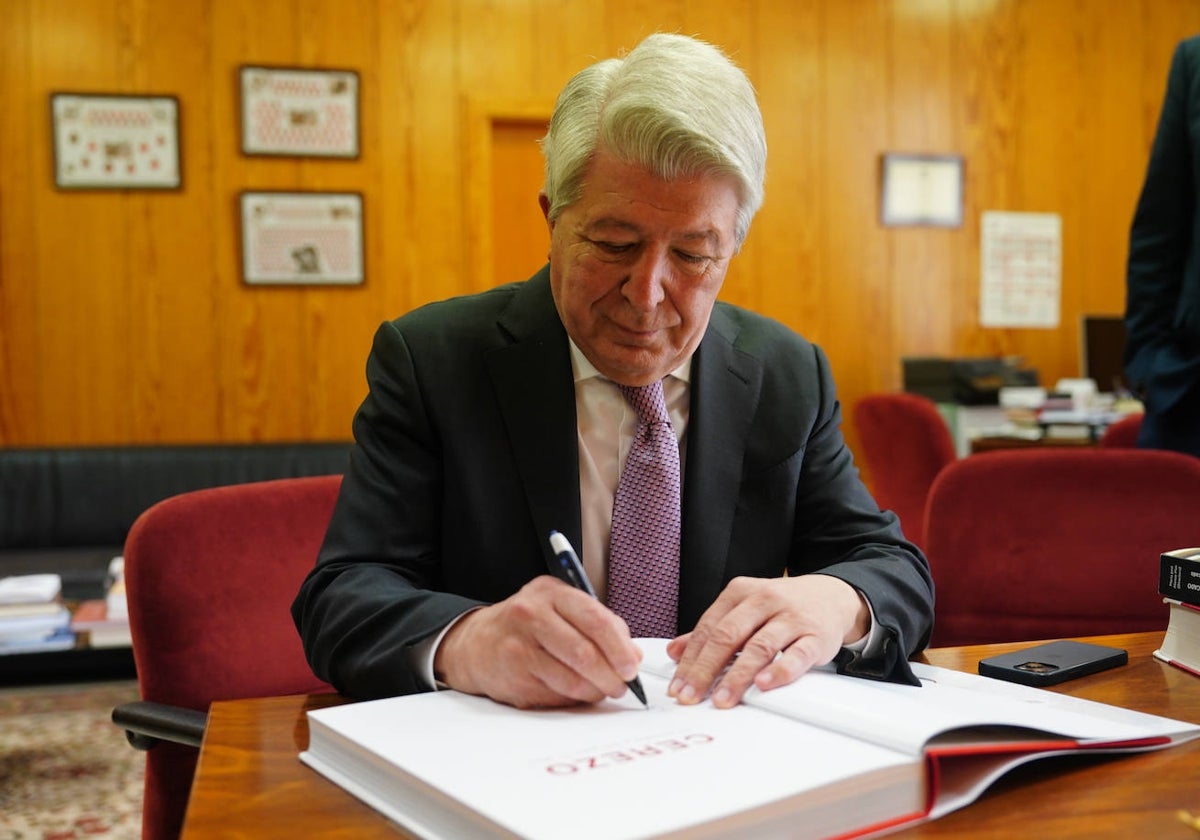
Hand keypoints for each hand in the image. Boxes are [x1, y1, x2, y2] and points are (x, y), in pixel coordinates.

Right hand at [434, 576, 642, 708]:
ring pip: (571, 678)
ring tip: (602, 691)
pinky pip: (554, 694)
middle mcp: (531, 614)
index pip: (595, 619)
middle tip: (622, 686)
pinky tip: (575, 693)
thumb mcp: (560, 610)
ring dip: (594, 691)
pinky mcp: (513, 675)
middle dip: (611, 675)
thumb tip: (633, 654)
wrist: (476, 643)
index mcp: (551, 592)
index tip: (632, 666)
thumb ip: (597, 625)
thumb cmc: (528, 625)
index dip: (619, 647)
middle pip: (584, 652)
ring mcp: (519, 645)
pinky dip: (572, 699)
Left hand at [665, 575, 868, 708]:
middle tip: (692, 696)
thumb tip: (674, 651)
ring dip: (738, 676)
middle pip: (728, 636)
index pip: (708, 629)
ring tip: (723, 698)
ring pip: (759, 646)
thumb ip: (710, 630)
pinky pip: (796, 654)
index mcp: (740, 593)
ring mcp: (790, 617)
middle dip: (706, 670)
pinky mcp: (815, 635)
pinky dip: (780, 670)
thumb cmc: (781, 607)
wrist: (831, 596)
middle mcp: (763, 600)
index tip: (678, 685)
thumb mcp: (743, 610)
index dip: (690, 659)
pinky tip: (764, 684)